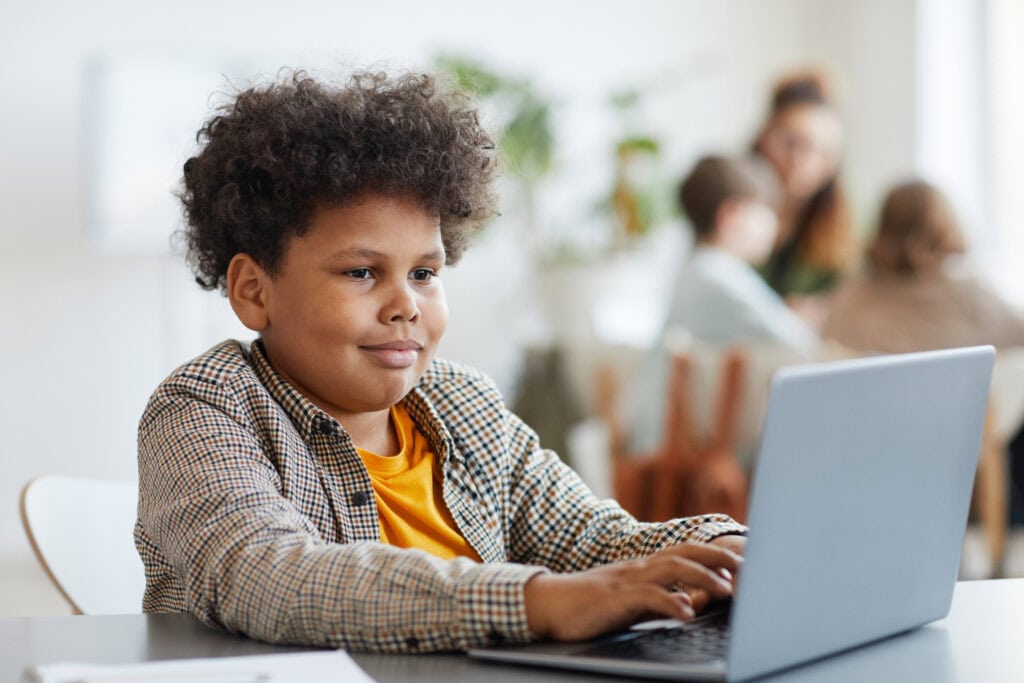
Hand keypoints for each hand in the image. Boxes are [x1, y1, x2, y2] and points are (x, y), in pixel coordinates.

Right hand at [524, 542, 741, 640]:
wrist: (550, 603)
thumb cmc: (590, 604)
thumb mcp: (632, 601)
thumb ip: (663, 599)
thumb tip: (696, 600)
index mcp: (644, 566)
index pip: (685, 551)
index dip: (713, 554)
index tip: (740, 561)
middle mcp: (639, 567)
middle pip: (685, 553)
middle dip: (717, 557)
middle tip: (745, 567)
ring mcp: (627, 581)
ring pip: (671, 569)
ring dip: (702, 577)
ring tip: (727, 589)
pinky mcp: (616, 598)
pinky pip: (648, 597)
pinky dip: (670, 603)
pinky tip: (687, 613)